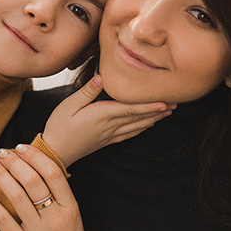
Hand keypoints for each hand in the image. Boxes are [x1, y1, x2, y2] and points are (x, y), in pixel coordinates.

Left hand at [0, 143, 97, 230]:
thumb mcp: (72, 219)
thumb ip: (58, 198)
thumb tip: (36, 169)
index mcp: (70, 209)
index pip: (53, 173)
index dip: (35, 156)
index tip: (21, 147)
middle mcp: (55, 219)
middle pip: (33, 181)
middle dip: (14, 162)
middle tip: (2, 153)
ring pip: (17, 197)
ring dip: (1, 176)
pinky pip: (3, 220)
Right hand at [42, 74, 175, 166]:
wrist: (54, 152)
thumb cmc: (59, 126)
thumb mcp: (69, 105)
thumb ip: (87, 91)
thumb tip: (102, 77)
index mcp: (102, 115)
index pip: (130, 109)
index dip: (149, 106)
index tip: (165, 102)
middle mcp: (109, 126)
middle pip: (138, 117)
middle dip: (157, 111)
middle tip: (175, 104)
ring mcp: (109, 135)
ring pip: (136, 126)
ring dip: (153, 119)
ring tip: (167, 113)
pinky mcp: (106, 141)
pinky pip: (129, 134)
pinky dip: (141, 129)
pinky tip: (148, 126)